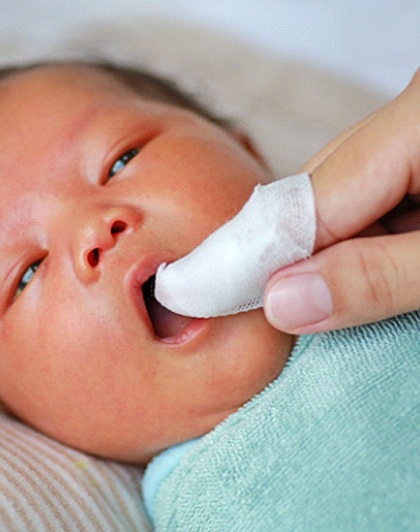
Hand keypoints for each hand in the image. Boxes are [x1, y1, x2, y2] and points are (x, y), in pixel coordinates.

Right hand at [264, 70, 419, 333]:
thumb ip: (380, 277)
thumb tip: (285, 301)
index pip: (310, 197)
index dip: (264, 255)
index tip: (227, 300)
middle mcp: (412, 120)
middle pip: (320, 192)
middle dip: (297, 257)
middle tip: (284, 314)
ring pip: (344, 202)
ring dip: (334, 259)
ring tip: (331, 301)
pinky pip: (375, 204)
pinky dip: (365, 247)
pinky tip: (371, 277)